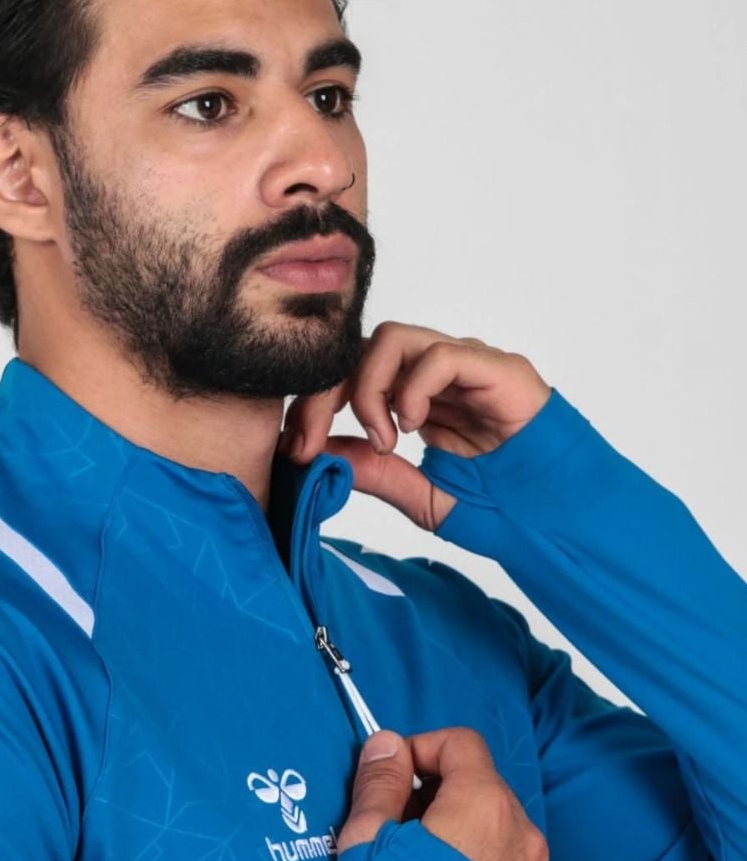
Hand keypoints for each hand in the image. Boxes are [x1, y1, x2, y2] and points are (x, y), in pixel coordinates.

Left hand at [278, 322, 552, 531]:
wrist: (562, 522)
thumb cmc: (503, 509)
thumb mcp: (420, 495)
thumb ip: (373, 471)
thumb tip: (320, 453)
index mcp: (417, 400)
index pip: (349, 377)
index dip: (314, 405)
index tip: (297, 448)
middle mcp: (438, 375)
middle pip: (361, 351)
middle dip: (324, 395)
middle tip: (312, 442)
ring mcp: (468, 366)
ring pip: (393, 339)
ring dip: (369, 389)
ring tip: (383, 439)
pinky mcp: (497, 369)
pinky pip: (440, 355)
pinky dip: (413, 388)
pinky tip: (413, 427)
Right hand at [339, 726, 558, 860]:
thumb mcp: (365, 843)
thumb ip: (380, 782)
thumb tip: (388, 744)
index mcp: (484, 808)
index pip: (462, 744)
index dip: (421, 750)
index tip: (392, 776)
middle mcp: (525, 845)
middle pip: (486, 794)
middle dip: (442, 800)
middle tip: (396, 832)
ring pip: (503, 846)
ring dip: (466, 846)